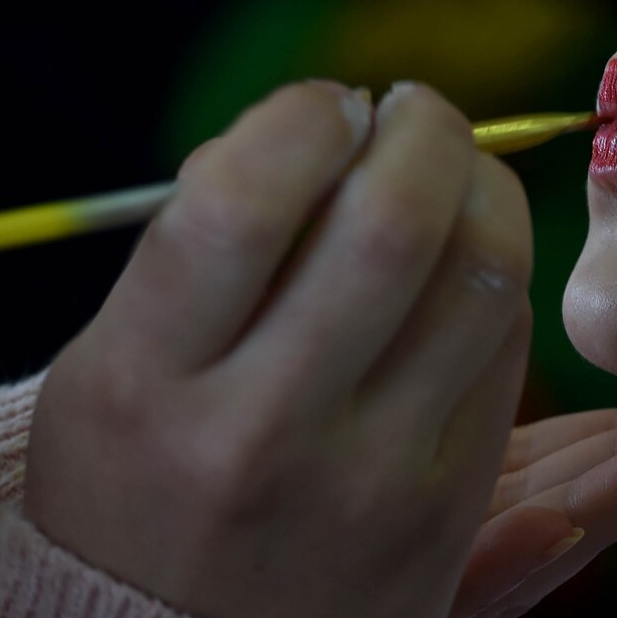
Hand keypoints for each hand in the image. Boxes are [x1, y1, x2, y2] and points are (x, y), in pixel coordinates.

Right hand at [24, 79, 534, 617]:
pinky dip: (495, 277)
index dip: (305, 117)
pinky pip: (505, 347)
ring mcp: (367, 481)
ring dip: (483, 188)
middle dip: (424, 130)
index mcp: (147, 385)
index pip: (244, 202)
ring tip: (451, 172)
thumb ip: (204, 244)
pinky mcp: (445, 511)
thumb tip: (326, 122)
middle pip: (392, 224)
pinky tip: (463, 264)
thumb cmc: (138, 473)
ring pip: (480, 276)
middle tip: (414, 111)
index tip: (325, 106)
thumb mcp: (111, 365)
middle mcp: (259, 435)